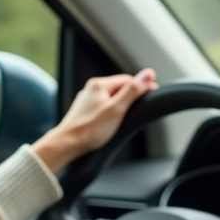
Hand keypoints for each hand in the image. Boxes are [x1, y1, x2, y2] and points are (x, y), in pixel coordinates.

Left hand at [32, 69, 157, 174]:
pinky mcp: (85, 112)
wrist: (67, 145)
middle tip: (138, 111)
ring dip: (121, 107)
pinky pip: (104, 107)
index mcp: (99, 84)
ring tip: (124, 120)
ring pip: (112, 99)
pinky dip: (112, 113)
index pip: (128, 80)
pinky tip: (112, 124)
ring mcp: (87, 101)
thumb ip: (133, 91)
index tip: (152, 95)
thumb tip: (148, 74)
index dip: (141, 88)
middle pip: (120, 89)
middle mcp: (91, 90)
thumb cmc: (89, 130)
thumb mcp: (117, 109)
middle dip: (131, 98)